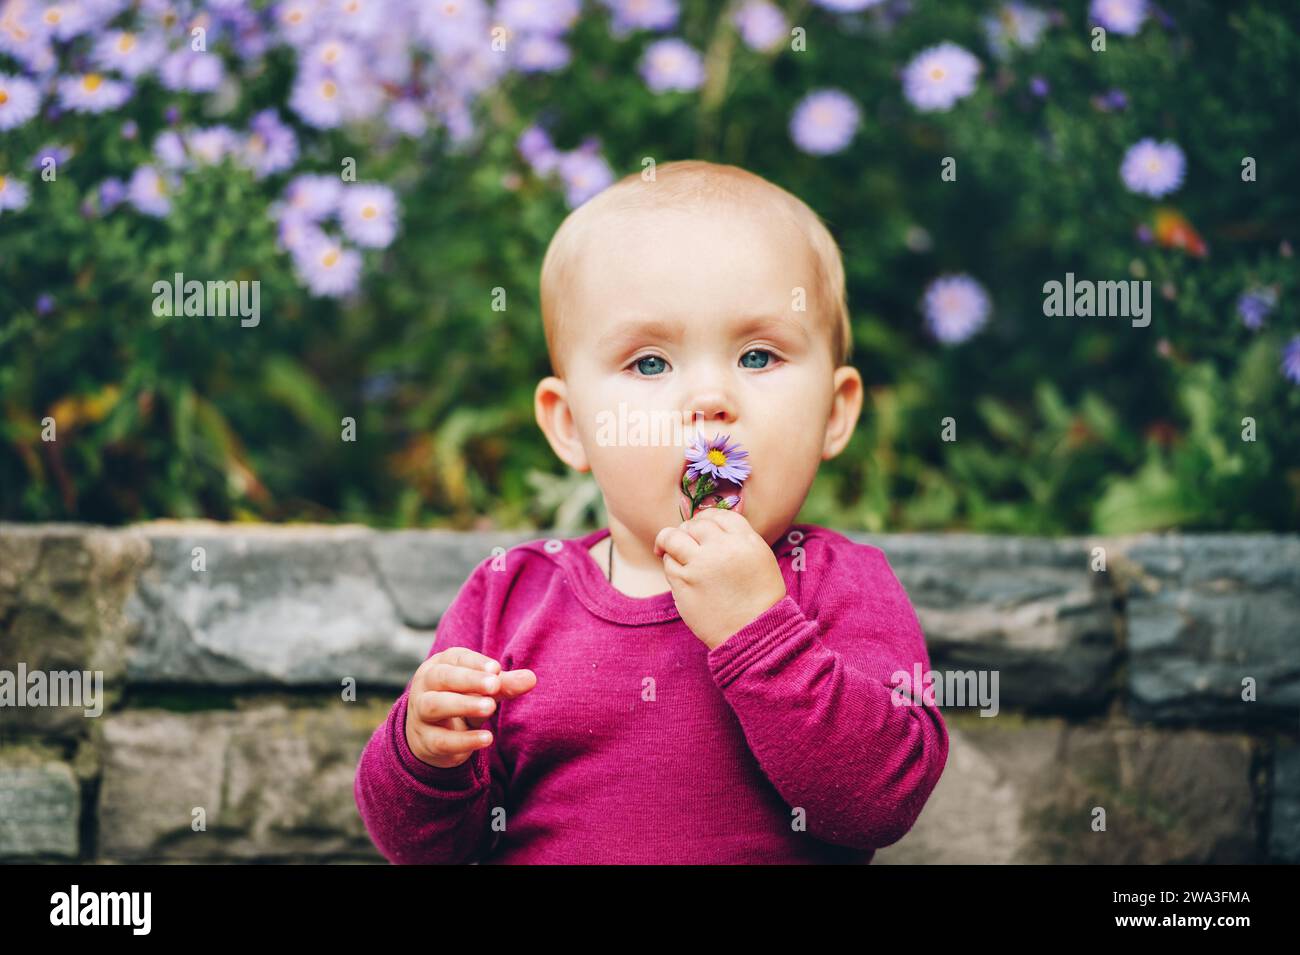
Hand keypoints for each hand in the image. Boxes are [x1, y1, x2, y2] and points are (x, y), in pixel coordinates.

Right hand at [404, 647, 536, 769]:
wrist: (431, 738)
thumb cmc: (461, 702)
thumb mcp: (482, 691)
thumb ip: (504, 684)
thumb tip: (531, 679)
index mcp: (440, 665)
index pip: (455, 658)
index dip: (475, 663)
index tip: (496, 669)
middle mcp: (425, 686)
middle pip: (441, 677)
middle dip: (468, 680)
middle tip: (494, 684)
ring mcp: (420, 714)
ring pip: (435, 705)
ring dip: (463, 705)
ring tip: (490, 707)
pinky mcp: (426, 741)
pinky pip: (442, 740)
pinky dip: (464, 740)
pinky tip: (487, 738)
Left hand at [653, 508, 786, 650]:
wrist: (755, 633)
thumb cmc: (760, 599)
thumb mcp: (760, 559)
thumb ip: (737, 540)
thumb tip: (709, 527)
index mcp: (745, 540)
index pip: (718, 515)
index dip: (706, 519)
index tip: (701, 527)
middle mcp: (722, 548)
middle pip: (694, 525)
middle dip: (688, 530)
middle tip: (686, 540)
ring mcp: (700, 565)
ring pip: (672, 538)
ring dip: (669, 542)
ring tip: (669, 549)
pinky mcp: (683, 583)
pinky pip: (668, 564)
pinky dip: (670, 564)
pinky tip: (679, 572)